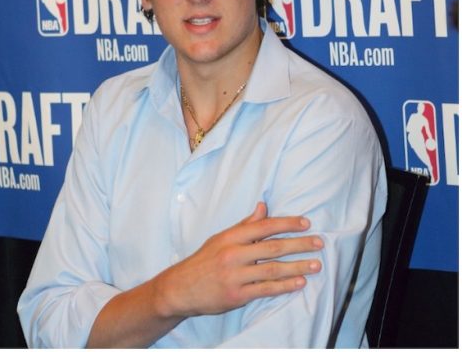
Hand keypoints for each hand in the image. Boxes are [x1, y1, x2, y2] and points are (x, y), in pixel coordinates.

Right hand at [154, 202, 322, 318]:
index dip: (287, 223)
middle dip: (299, 244)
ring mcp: (235, 275)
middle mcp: (232, 254)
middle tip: (319, 243)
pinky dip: (285, 286)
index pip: (263, 226)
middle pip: (273, 247)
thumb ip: (244, 225)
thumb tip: (263, 206)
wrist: (180, 288)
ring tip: (316, 265)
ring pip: (273, 268)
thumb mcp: (220, 239)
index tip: (306, 223)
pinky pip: (266, 289)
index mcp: (230, 237)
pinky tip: (299, 283)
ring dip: (297, 266)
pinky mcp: (236, 294)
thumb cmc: (203, 261)